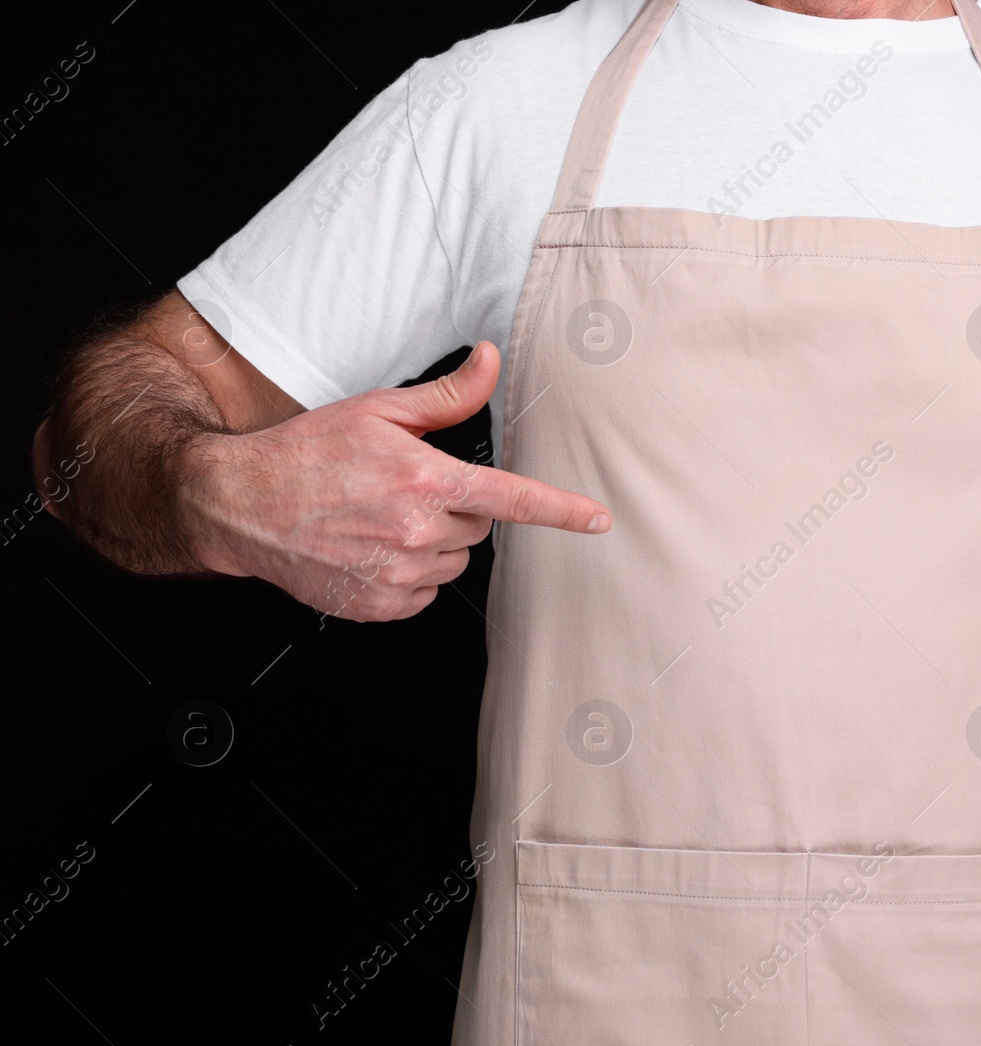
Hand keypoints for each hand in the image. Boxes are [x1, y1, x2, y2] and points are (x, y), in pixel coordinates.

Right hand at [179, 341, 610, 621]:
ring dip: (433, 543)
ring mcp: (398, 573)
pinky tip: (370, 549)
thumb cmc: (306, 452)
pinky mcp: (379, 604)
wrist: (238, 502)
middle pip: (479, 527)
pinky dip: (408, 575)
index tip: (598, 520)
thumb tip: (492, 361)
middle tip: (404, 490)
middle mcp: (417, 531)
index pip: (513, 499)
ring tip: (379, 520)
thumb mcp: (378, 410)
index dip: (562, 511)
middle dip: (456, 508)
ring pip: (454, 561)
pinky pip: (423, 593)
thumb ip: (447, 396)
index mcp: (427, 481)